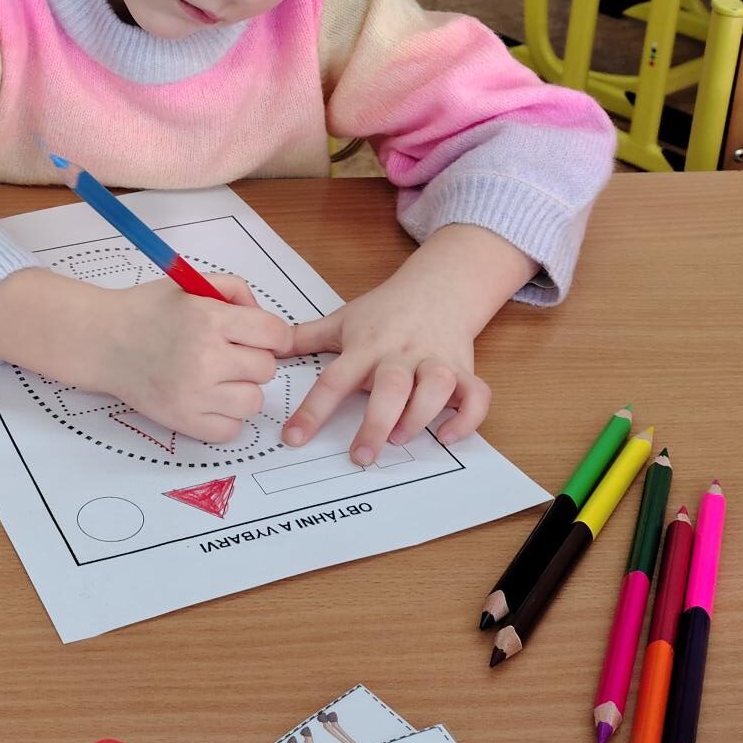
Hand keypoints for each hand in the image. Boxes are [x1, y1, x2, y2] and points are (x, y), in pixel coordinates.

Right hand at [90, 272, 293, 444]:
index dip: (274, 335)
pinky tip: (208, 399)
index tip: (262, 338)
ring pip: (254, 402)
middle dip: (253, 359)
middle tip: (228, 354)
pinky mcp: (183, 421)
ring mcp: (194, 394)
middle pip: (266, 369)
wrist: (102, 341)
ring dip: (242, 390)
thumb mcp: (191, 284)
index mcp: (209, 319)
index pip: (275, 334)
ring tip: (218, 378)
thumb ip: (236, 291)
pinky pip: (231, 430)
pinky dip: (225, 417)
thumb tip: (267, 323)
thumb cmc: (147, 311)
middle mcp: (205, 358)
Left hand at [280, 228, 535, 463]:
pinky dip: (467, 418)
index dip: (313, 411)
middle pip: (391, 387)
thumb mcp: (342, 320)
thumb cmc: (386, 310)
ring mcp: (434, 361)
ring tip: (400, 438)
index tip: (294, 438)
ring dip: (421, 417)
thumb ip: (305, 338)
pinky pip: (476, 395)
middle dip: (376, 424)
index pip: (334, 379)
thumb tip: (266, 347)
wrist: (439, 286)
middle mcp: (400, 354)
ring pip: (436, 387)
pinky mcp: (464, 369)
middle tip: (361, 456)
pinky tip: (448, 436)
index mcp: (366, 346)